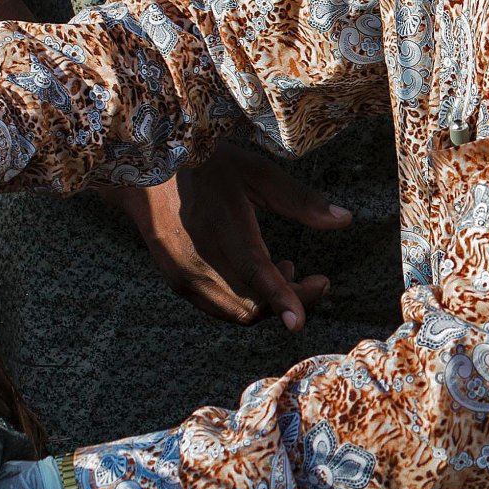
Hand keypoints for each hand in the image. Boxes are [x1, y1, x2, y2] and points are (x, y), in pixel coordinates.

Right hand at [99, 145, 351, 329]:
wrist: (143, 170)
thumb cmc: (205, 165)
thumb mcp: (255, 172)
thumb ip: (300, 200)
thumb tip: (345, 220)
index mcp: (222, 228)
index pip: (256, 275)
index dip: (280, 300)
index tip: (299, 323)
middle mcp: (199, 259)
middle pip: (250, 306)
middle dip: (289, 302)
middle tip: (316, 281)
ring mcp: (184, 274)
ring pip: (234, 312)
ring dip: (267, 304)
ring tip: (286, 269)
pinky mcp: (176, 281)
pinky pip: (217, 306)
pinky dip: (244, 301)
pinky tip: (257, 273)